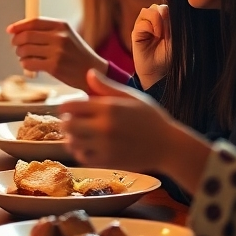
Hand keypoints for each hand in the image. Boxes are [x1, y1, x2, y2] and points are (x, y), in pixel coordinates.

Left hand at [5, 17, 106, 88]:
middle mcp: (59, 36)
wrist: (93, 71)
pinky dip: (25, 64)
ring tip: (23, 56)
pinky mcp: (54, 66)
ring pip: (25, 50)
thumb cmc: (76, 54)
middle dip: (16, 41)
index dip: (19, 25)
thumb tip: (18, 30)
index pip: (34, 22)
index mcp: (62, 25)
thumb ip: (46, 31)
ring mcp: (57, 52)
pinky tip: (28, 65)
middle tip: (16, 46)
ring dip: (20, 53)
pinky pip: (29, 63)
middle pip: (26, 35)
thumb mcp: (66, 35)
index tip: (10, 30)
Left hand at [62, 70, 209, 192]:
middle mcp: (104, 127)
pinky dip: (80, 152)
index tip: (72, 108)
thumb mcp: (131, 96)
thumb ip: (107, 87)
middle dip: (66, 122)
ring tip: (80, 134)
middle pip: (67, 125)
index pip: (70, 106)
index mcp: (108, 108)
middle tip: (74, 121)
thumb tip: (89, 73)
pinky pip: (82, 157)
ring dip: (72, 138)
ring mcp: (105, 146)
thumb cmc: (151, 118)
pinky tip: (88, 146)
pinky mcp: (107, 162)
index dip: (66, 106)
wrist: (168, 146)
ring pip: (72, 142)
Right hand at [132, 4, 170, 89]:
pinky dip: (150, 26)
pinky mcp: (136, 31)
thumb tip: (163, 8)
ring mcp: (145, 25)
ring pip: (150, 9)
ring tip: (160, 34)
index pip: (168, 8)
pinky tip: (154, 36)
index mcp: (166, 21)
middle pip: (159, 6)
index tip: (176, 28)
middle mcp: (155, 21)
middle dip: (165, 17)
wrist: (159, 71)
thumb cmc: (169, 56)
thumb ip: (171, 22)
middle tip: (168, 33)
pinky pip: (142, 21)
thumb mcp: (176, 37)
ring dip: (157, 20)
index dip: (172, 15)